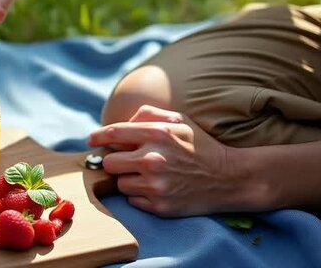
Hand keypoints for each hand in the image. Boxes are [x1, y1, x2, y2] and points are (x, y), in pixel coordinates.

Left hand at [89, 105, 243, 215]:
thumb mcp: (179, 121)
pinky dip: (140, 195)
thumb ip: (148, 114)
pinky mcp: (159, 206)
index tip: (91, 140)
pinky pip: (132, 200)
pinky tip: (158, 188)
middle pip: (110, 163)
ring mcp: (156, 185)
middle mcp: (153, 159)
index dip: (98, 137)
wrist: (229, 178)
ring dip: (130, 179)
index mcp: (157, 134)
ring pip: (120, 183)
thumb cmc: (200, 147)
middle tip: (130, 161)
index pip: (113, 134)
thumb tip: (120, 123)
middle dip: (117, 161)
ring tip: (151, 176)